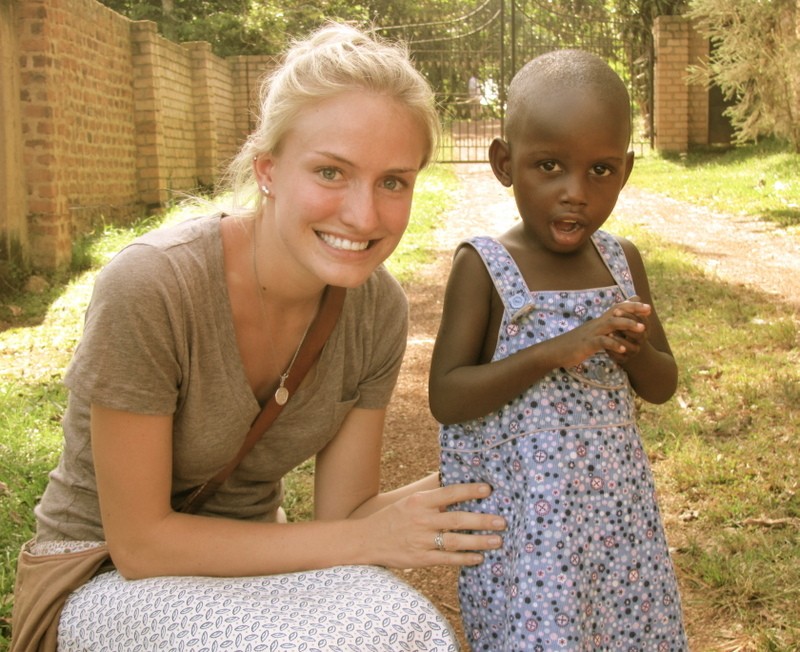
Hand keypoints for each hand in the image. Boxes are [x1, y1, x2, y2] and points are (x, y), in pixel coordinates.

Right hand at [364, 483, 504, 568]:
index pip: (448, 493)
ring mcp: (421, 540)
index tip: (488, 490)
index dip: (469, 491)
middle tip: (502, 521)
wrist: (367, 540)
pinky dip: (464, 559)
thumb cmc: (394, 517)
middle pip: (457, 519)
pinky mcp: (420, 559)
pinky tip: (479, 558)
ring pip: (455, 541)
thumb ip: (432, 496)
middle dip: (482, 520)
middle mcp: (421, 520)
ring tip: (497, 541)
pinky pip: (447, 559)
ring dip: (479, 542)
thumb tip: (456, 484)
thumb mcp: (409, 501)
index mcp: (419, 501)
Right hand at [549, 297, 649, 368]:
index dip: (632, 305)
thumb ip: (606, 325)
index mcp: (599, 321)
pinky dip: (613, 345)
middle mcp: (597, 323)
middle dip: (634, 310)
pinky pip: (602, 342)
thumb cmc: (576, 343)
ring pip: (611, 324)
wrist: (556, 350)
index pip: (617, 308)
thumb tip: (617, 320)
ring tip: (642, 329)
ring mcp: (592, 333)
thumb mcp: (593, 332)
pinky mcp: (587, 344)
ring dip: (628, 324)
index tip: (648, 307)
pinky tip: (623, 350)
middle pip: (617, 311)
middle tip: (649, 310)